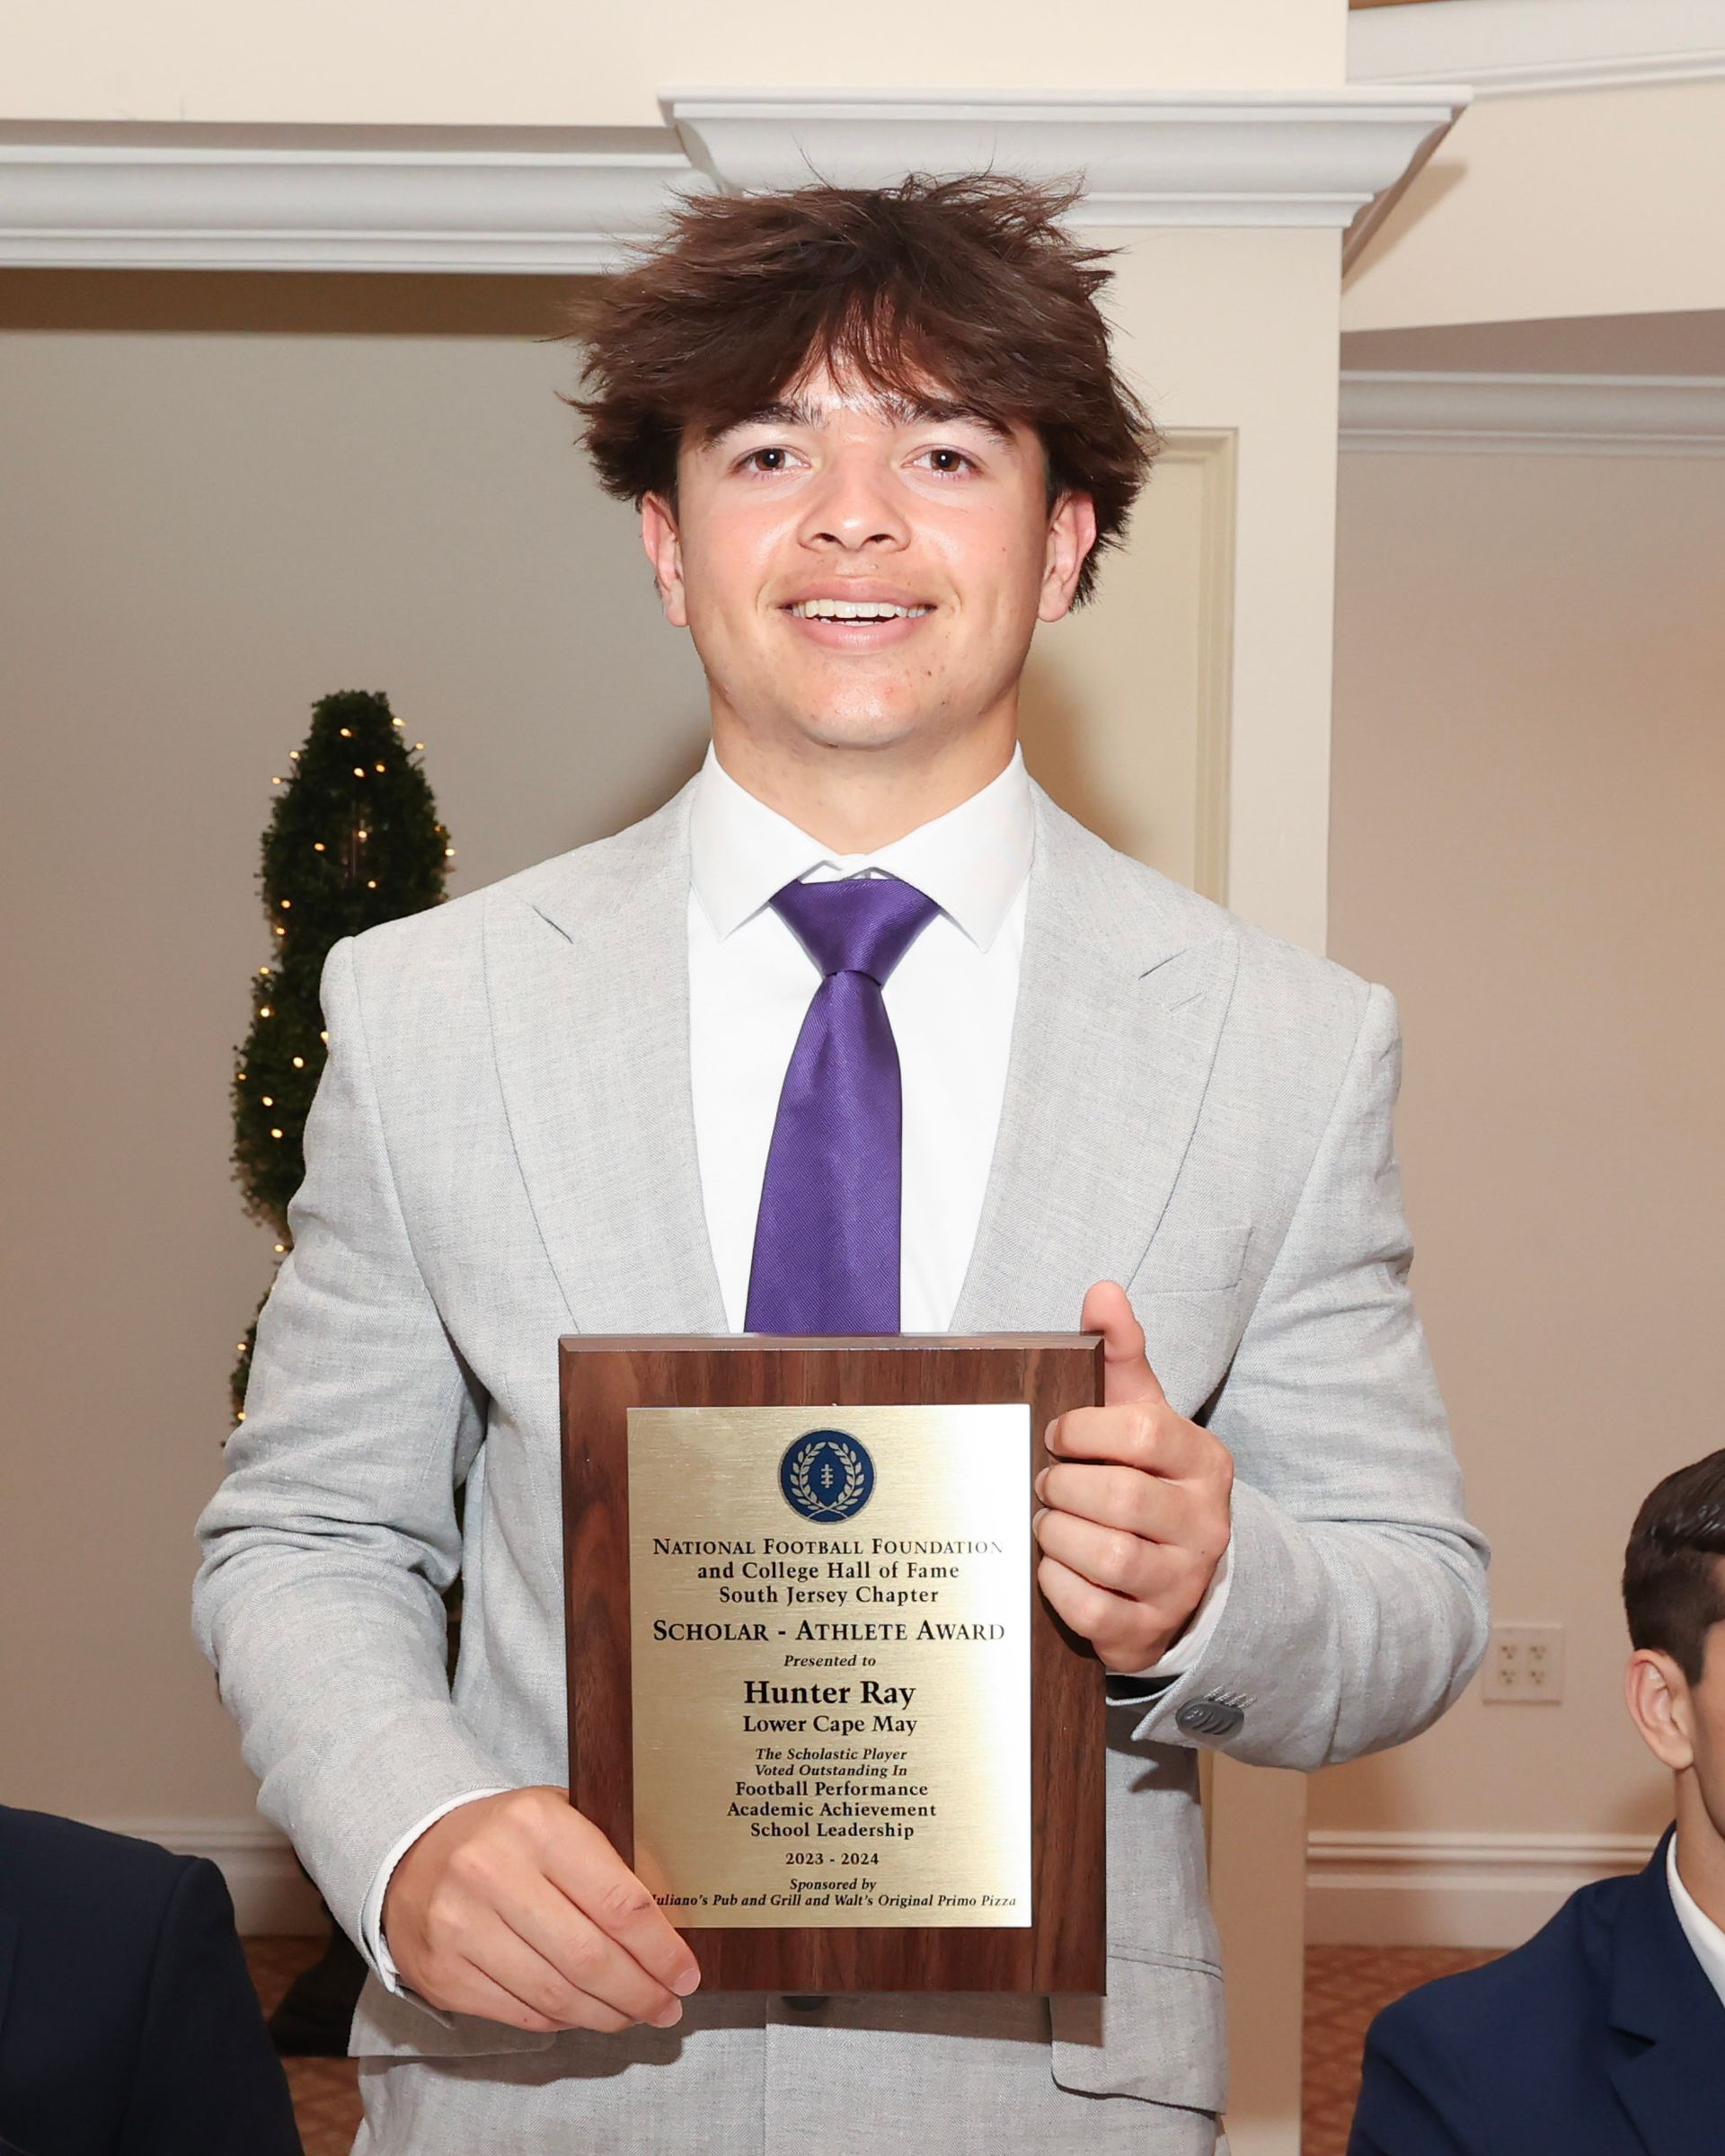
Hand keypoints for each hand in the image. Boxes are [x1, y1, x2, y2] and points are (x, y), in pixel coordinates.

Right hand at [381, 1786, 700, 2032]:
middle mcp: (493, 1872)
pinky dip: (560, 2020)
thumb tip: (670, 1919)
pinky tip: (583, 2013)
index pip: (619, 1901)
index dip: (660, 1948)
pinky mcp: (442, 1973)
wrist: (413, 1853)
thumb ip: (607, 1854)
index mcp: (535, 1824)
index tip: (685, 1973)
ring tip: (634, 2015)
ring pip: (556, 1994)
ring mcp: (461, 1926)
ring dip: (606, 2014)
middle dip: (640, 1991)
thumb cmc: (505, 1836)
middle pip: (590, 1957)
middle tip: (667, 2006)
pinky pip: (520, 2012)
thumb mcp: (557, 1815)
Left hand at [1033, 1279, 1233, 1673]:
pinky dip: (1057, 1585)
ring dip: (1058, 1535)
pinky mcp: (1149, 1632)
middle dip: (1064, 1487)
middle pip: (1120, 1498)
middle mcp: (1204, 1523)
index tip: (1057, 1435)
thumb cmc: (1147, 1480)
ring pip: (1106, 1556)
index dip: (1084, 1430)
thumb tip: (1102, 1291)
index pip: (1142, 1433)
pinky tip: (1052, 1567)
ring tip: (1049, 1522)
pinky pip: (1091, 1609)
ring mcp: (1182, 1583)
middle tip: (1046, 1484)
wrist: (1181, 1576)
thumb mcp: (1142, 1416)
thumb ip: (1122, 1355)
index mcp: (1204, 1462)